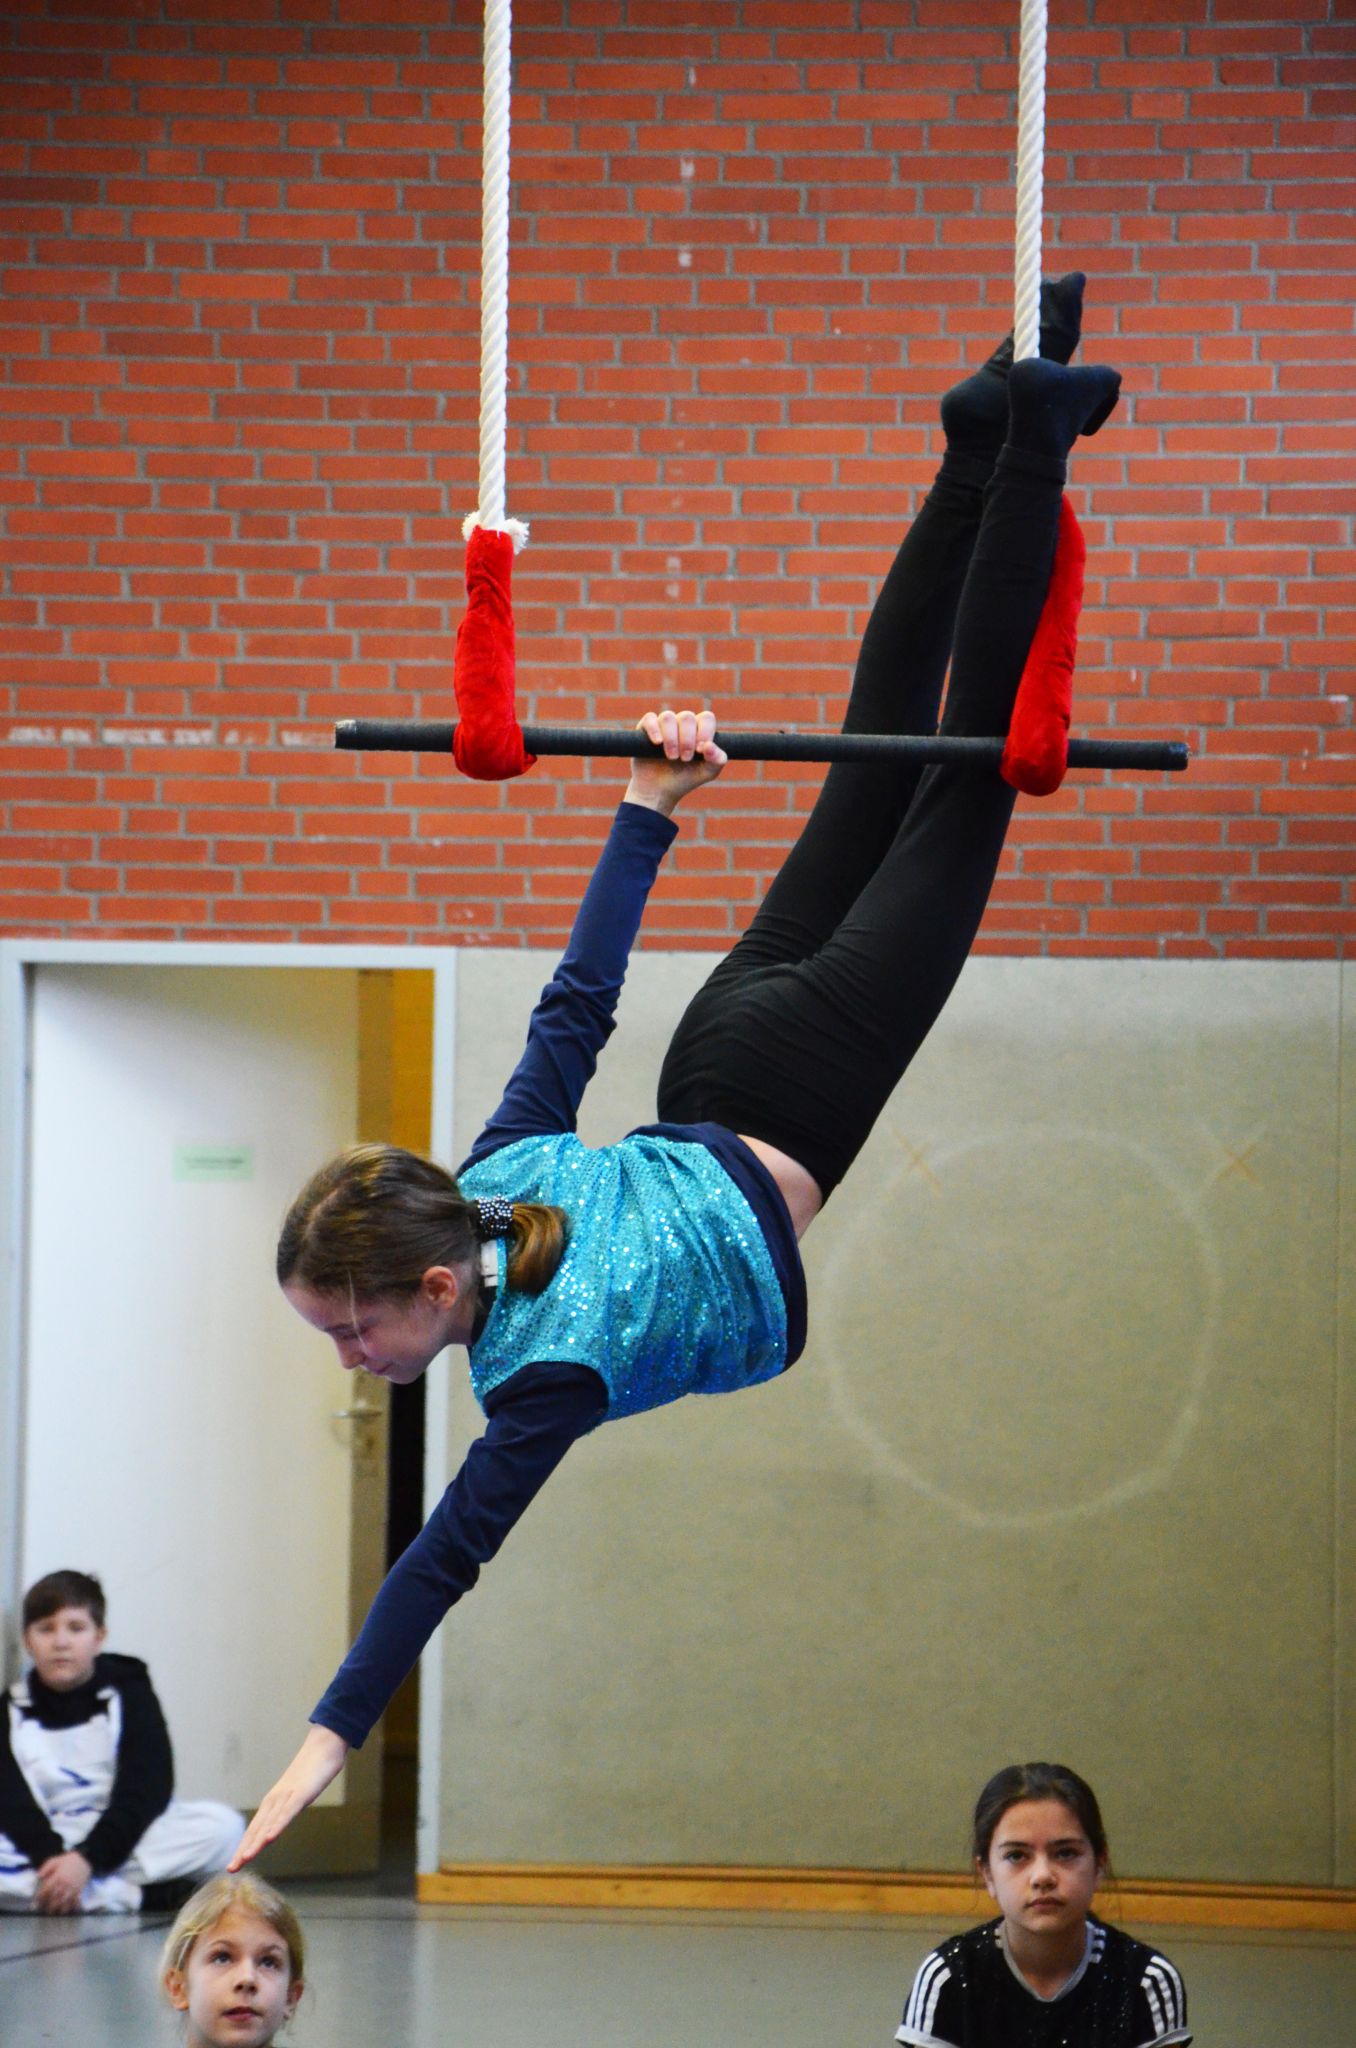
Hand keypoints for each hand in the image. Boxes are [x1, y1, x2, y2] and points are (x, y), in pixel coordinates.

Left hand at [35, 1850, 90, 1913]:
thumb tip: (38, 1876)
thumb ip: (45, 1868)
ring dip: (57, 1908)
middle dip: (47, 1905)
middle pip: (54, 1898)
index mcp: (58, 1876)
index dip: (40, 1897)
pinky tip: (66, 1910)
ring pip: (64, 1901)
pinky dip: (70, 1907)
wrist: (85, 1858)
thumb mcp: (55, 1860)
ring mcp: (73, 1887)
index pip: (46, 1890)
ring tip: (52, 1911)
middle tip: (42, 1909)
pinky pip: (75, 1901)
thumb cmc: (69, 1860)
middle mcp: (65, 1883)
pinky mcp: (79, 1890)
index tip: (36, 1901)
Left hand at [228, 1723, 349, 1869]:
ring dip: (256, 1842)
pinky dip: (278, 1825)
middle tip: (231, 1869)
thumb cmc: (312, 1771)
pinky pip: (288, 1812)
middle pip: (257, 1829)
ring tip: (245, 1858)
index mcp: (273, 1802)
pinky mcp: (302, 1793)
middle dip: (244, 1849)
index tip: (233, 1865)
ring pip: (269, 1823)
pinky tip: (270, 1838)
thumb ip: (288, 1808)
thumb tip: (281, 1822)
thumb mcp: (297, 1794)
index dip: (244, 1847)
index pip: (255, 1829)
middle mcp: (275, 1800)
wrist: (324, 1746)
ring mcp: (288, 1796)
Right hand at [625, 707, 726, 816]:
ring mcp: (663, 725)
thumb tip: (709, 745)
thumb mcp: (707, 773)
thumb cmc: (685, 779)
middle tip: (685, 759)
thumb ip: (717, 760)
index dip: (705, 732)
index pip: (706, 718)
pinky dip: (654, 730)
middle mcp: (681, 724)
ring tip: (671, 757)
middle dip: (687, 739)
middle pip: (687, 717)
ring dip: (671, 738)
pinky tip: (657, 743)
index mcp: (699, 730)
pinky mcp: (645, 729)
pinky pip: (650, 719)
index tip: (700, 751)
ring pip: (668, 717)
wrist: (659, 791)